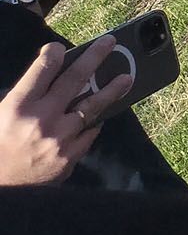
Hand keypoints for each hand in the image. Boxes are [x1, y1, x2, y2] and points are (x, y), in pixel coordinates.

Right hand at [0, 39, 133, 187]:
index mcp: (17, 107)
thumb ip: (24, 96)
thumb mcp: (1, 116)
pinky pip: (89, 133)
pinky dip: (93, 123)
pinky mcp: (69, 157)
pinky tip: (100, 116)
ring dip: (111, 90)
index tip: (61, 47)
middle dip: (94, 57)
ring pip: (92, 107)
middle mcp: (41, 119)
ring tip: (127, 78)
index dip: (54, 53)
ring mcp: (58, 139)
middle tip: (110, 42)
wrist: (0, 192)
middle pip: (74, 79)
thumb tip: (51, 74)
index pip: (42, 69)